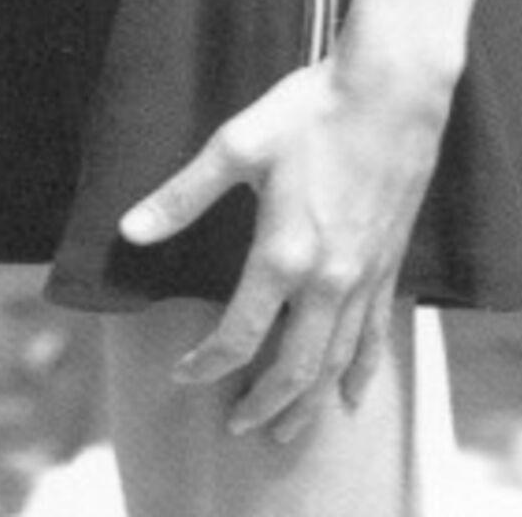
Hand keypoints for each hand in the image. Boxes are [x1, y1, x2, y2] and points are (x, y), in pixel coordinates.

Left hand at [118, 51, 451, 443]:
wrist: (393, 88)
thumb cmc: (312, 110)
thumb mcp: (239, 146)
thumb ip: (183, 195)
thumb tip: (128, 231)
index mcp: (283, 255)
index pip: (238, 335)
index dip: (206, 363)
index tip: (185, 374)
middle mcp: (326, 279)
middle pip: (292, 369)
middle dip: (261, 405)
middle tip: (237, 427)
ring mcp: (363, 275)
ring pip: (335, 363)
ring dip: (308, 405)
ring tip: (285, 433)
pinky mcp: (388, 262)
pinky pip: (374, 335)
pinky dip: (361, 372)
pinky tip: (353, 396)